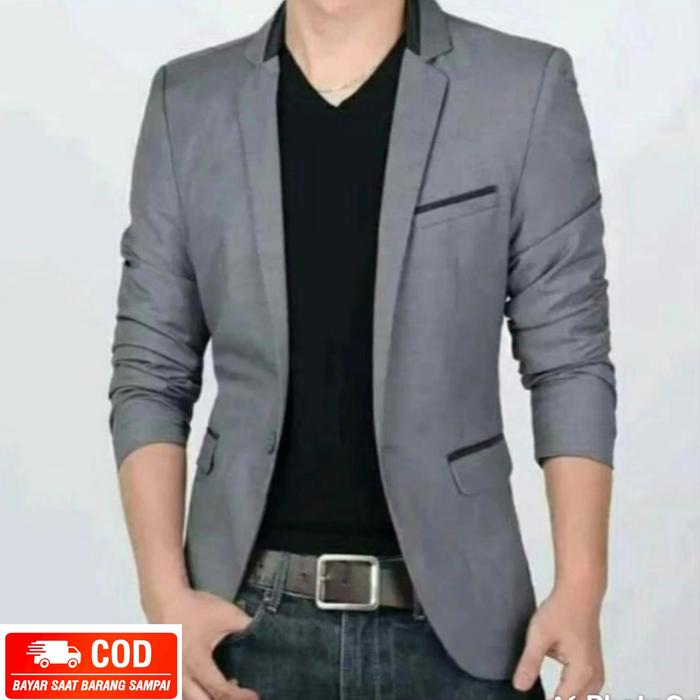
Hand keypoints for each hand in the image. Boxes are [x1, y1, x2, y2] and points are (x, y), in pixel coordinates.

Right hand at [144, 587, 258, 699]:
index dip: (239, 696)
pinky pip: (182, 692)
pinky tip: (208, 684)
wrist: (166, 600)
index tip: (254, 695)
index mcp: (197, 662)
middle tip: (242, 695)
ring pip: (189, 699)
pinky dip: (196, 693)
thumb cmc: (194, 608)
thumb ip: (246, 626)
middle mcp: (181, 675)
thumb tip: (263, 634)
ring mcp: (171, 675)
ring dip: (208, 698)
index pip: (220, 690)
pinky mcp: (166, 672)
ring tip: (228, 688)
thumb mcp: (226, 614)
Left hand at [513, 583, 604, 698]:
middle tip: (538, 694)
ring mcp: (597, 672)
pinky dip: (573, 691)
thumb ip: (530, 663)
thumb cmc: (559, 612)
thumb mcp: (539, 635)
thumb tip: (519, 688)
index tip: (529, 698)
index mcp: (581, 673)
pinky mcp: (594, 666)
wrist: (580, 593)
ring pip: (583, 697)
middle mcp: (593, 678)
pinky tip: (561, 687)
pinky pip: (586, 689)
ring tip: (551, 692)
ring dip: (567, 697)